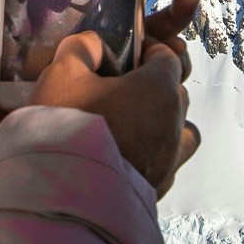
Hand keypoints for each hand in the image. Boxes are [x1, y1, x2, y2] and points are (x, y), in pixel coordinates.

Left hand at [0, 0, 202, 187]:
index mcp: (62, 19)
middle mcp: (83, 52)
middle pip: (143, 29)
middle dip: (172, 13)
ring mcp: (89, 88)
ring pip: (148, 69)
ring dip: (172, 54)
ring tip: (175, 47)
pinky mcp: (87, 120)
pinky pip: (134, 112)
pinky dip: (157, 102)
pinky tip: (167, 93)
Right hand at [31, 30, 200, 197]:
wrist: (63, 198)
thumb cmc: (65, 127)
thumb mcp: (62, 74)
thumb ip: (81, 48)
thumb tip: (93, 45)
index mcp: (159, 88)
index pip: (167, 57)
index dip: (147, 50)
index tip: (124, 56)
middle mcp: (174, 124)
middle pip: (176, 92)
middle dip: (154, 84)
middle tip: (119, 88)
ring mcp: (170, 160)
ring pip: (181, 131)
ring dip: (163, 122)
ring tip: (130, 125)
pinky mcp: (159, 190)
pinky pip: (167, 163)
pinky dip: (154, 154)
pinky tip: (124, 156)